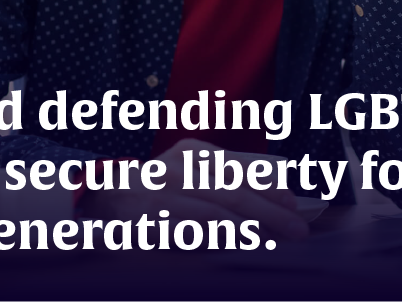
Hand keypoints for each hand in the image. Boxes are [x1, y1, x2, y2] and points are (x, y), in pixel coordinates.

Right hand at [80, 139, 307, 240]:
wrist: (104, 199)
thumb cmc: (160, 187)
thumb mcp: (191, 170)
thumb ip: (226, 176)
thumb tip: (276, 194)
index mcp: (192, 152)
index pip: (238, 168)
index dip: (268, 186)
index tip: (292, 202)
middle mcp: (177, 169)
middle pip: (231, 191)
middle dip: (268, 212)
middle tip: (297, 230)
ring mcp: (162, 195)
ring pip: (213, 212)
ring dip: (249, 229)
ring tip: (275, 240)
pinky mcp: (150, 222)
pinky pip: (190, 234)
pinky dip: (217, 241)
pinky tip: (237, 248)